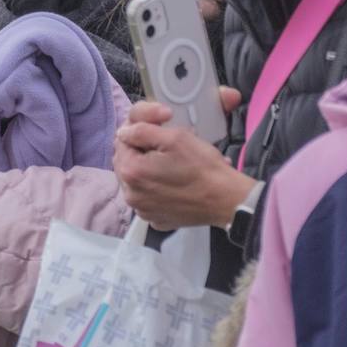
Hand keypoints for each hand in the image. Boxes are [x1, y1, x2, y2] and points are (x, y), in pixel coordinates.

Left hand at [114, 100, 253, 229]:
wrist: (226, 199)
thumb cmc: (202, 167)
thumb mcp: (174, 137)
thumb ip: (141, 130)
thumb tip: (124, 132)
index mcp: (131, 172)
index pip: (121, 141)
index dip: (138, 129)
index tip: (158, 126)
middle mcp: (131, 196)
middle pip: (126, 162)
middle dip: (140, 149)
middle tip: (165, 143)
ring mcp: (143, 211)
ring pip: (136, 181)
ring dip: (146, 168)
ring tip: (169, 162)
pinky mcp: (156, 219)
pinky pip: (148, 198)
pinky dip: (155, 188)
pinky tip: (173, 181)